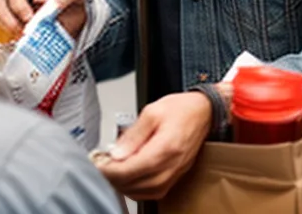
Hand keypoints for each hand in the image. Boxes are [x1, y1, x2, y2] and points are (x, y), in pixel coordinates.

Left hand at [95, 91, 212, 199]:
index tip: (97, 163)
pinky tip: (129, 178)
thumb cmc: (181, 108)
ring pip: (143, 194)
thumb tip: (116, 153)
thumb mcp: (152, 111)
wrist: (204, 111)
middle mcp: (171, 166)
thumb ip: (133, 134)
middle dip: (113, 179)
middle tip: (101, 166)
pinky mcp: (175, 177)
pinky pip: (153, 192)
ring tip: (113, 171)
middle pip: (135, 186)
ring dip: (124, 186)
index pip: (130, 170)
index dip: (109, 170)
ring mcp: (174, 174)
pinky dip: (137, 189)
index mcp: (165, 149)